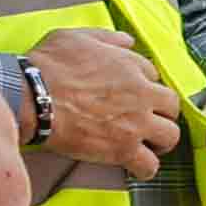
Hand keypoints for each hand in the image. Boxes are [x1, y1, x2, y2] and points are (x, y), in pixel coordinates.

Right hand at [27, 28, 184, 179]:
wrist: (34, 97)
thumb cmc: (49, 66)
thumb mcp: (75, 37)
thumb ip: (106, 37)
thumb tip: (127, 40)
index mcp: (129, 66)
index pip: (152, 74)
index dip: (142, 84)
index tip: (132, 92)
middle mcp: (140, 94)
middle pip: (171, 106)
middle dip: (161, 112)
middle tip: (148, 118)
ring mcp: (135, 124)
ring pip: (170, 136)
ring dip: (160, 140)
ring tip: (148, 144)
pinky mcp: (123, 150)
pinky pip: (150, 165)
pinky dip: (145, 168)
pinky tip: (136, 166)